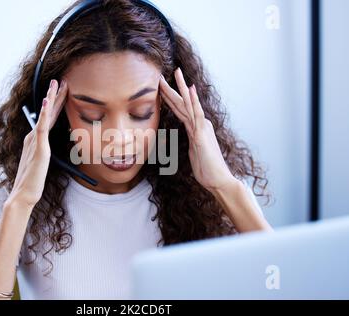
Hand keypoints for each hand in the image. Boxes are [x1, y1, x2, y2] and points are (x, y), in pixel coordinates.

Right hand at [7, 79, 67, 207]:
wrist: (23, 194)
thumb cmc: (32, 181)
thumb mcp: (41, 163)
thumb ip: (43, 152)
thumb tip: (47, 147)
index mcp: (36, 139)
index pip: (49, 118)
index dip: (56, 103)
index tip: (63, 90)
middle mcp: (34, 137)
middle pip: (48, 113)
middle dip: (55, 95)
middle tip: (61, 80)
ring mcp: (36, 141)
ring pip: (45, 116)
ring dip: (51, 98)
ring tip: (56, 84)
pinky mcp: (39, 148)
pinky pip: (42, 128)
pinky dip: (45, 114)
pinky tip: (48, 102)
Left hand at [159, 68, 235, 192]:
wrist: (218, 180)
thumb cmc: (207, 169)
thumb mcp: (195, 153)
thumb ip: (193, 144)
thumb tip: (190, 142)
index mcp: (195, 128)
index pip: (179, 110)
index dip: (169, 99)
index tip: (160, 88)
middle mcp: (199, 124)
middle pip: (181, 103)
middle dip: (170, 89)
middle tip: (160, 75)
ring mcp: (201, 127)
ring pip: (188, 103)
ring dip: (181, 87)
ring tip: (176, 72)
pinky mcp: (202, 134)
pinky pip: (196, 114)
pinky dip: (193, 101)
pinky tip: (190, 89)